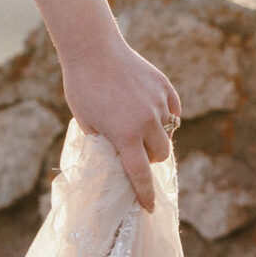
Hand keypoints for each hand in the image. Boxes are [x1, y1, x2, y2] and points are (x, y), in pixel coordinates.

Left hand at [60, 37, 179, 212]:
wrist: (93, 49)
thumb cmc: (82, 87)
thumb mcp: (86, 122)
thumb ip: (103, 143)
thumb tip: (115, 158)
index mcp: (125, 135)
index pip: (140, 174)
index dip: (145, 194)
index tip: (149, 207)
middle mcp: (147, 122)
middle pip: (160, 155)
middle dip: (149, 159)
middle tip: (134, 150)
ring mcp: (158, 103)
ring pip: (169, 133)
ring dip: (157, 137)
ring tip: (139, 127)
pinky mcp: (164, 87)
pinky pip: (172, 110)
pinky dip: (165, 115)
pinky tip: (149, 109)